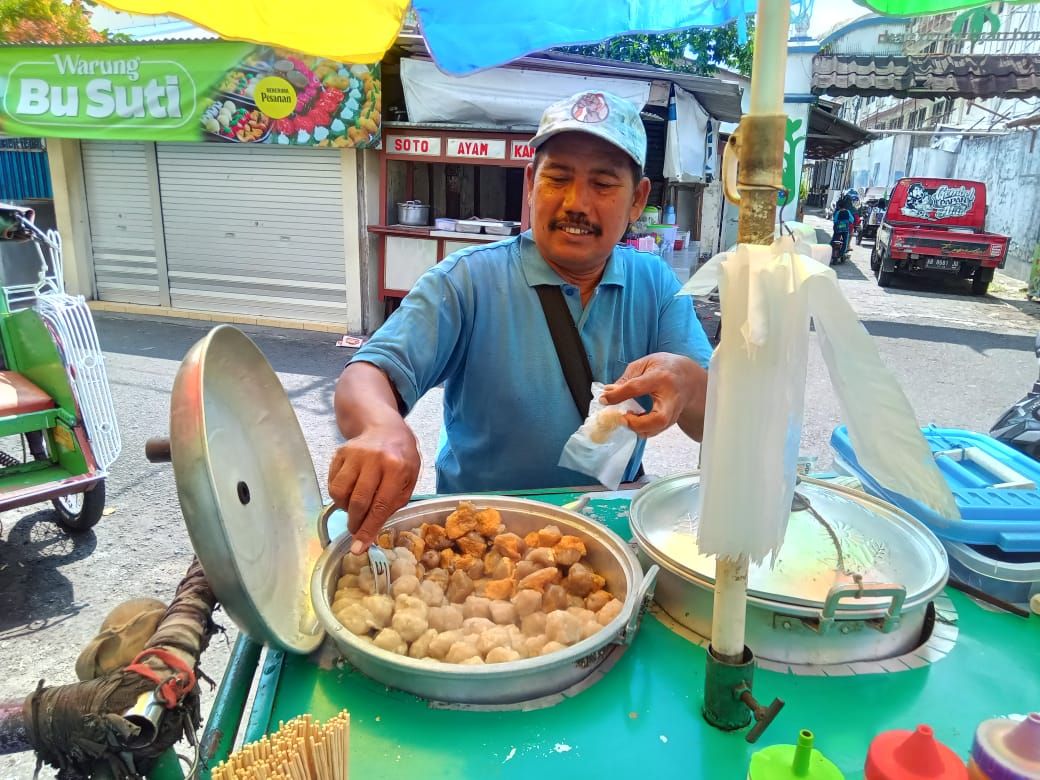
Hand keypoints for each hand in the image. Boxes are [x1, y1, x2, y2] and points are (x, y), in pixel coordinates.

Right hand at [328, 420, 419, 553]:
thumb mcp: (409, 480)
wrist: (386, 427)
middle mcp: (374, 459)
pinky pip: (332, 482)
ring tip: (353, 509)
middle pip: (358, 501)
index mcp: (397, 467)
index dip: (368, 529)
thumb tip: (372, 531)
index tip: (359, 547)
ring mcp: (354, 454)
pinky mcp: (340, 452)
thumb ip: (394, 503)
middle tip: (355, 531)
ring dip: (344, 508)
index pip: (380, 505)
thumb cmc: (402, 458)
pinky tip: (348, 494)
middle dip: (355, 523)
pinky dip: (337, 495)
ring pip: (340, 492)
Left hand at [600, 353, 707, 439]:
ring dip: (638, 428)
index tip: (604, 399)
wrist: (690, 378)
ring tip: (626, 418)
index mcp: (661, 377)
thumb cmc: (666, 368)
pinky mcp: (672, 421)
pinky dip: (643, 429)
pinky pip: (656, 430)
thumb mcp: (646, 363)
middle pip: (658, 418)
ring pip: (658, 428)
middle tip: (622, 418)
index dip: (617, 395)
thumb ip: (627, 378)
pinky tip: (635, 421)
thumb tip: (609, 392)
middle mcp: (670, 397)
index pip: (636, 388)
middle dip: (637, 423)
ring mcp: (674, 412)